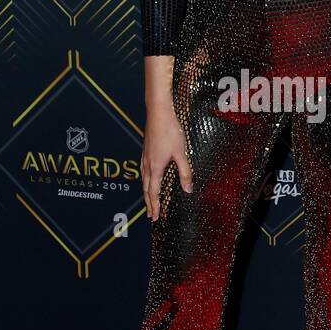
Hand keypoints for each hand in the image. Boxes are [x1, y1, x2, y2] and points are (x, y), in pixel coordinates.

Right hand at [141, 102, 193, 221]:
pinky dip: (145, 180)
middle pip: (146, 189)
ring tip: (149, 200)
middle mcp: (147, 164)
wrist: (158, 112)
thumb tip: (187, 190)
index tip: (155, 217)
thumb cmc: (170, 131)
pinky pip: (143, 170)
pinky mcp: (146, 150)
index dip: (155, 206)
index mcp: (155, 168)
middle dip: (149, 203)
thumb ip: (185, 173)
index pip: (154, 192)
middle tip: (150, 215)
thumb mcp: (181, 153)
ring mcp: (145, 157)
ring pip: (143, 180)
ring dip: (146, 192)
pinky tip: (147, 177)